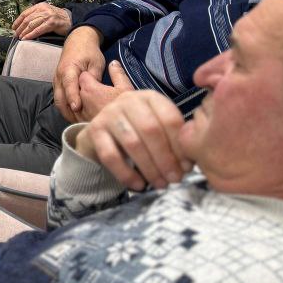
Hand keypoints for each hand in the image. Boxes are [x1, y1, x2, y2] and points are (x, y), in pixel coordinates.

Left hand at [11, 2, 71, 39]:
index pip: (25, 13)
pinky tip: (26, 38)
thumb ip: (36, 15)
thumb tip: (23, 24)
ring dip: (24, 32)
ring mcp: (48, 16)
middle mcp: (43, 10)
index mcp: (40, 6)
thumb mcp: (46, 12)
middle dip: (20, 28)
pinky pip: (38, 30)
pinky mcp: (52, 23)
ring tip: (20, 37)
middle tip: (15, 34)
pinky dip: (31, 35)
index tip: (13, 27)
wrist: (71, 20)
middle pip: (27, 19)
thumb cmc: (57, 18)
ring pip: (31, 25)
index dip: (18, 21)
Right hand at [53, 26, 105, 121]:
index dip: (73, 97)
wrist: (77, 41)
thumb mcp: (96, 62)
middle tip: (80, 123)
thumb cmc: (89, 51)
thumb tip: (96, 93)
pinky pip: (59, 98)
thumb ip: (95, 78)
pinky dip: (65, 108)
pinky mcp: (58, 84)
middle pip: (60, 97)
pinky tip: (75, 116)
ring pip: (58, 100)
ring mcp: (56, 80)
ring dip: (66, 112)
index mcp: (69, 68)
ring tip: (78, 124)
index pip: (69, 85)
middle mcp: (59, 76)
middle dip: (68, 111)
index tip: (78, 108)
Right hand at [73, 88, 191, 190]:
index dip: (180, 145)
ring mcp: (108, 114)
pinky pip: (110, 155)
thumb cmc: (139, 131)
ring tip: (160, 184)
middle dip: (165, 159)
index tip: (187, 167)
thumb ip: (174, 139)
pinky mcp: (94, 130)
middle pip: (151, 130)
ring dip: (149, 168)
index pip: (170, 119)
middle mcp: (128, 100)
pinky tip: (139, 185)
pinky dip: (126, 173)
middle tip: (175, 179)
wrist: (104, 132)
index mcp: (150, 97)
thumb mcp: (159, 127)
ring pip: (132, 143)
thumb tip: (187, 165)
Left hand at [76, 60, 135, 120]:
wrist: (125, 131)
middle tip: (98, 92)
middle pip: (78, 89)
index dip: (90, 77)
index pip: (83, 77)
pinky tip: (92, 114)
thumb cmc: (126, 110)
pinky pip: (76, 116)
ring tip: (96, 104)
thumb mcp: (126, 89)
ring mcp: (79, 114)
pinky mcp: (81, 125)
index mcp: (90, 89)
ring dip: (82, 101)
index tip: (98, 82)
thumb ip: (118, 74)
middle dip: (85, 89)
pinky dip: (81, 113)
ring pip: (75, 103)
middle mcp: (81, 101)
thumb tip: (113, 63)